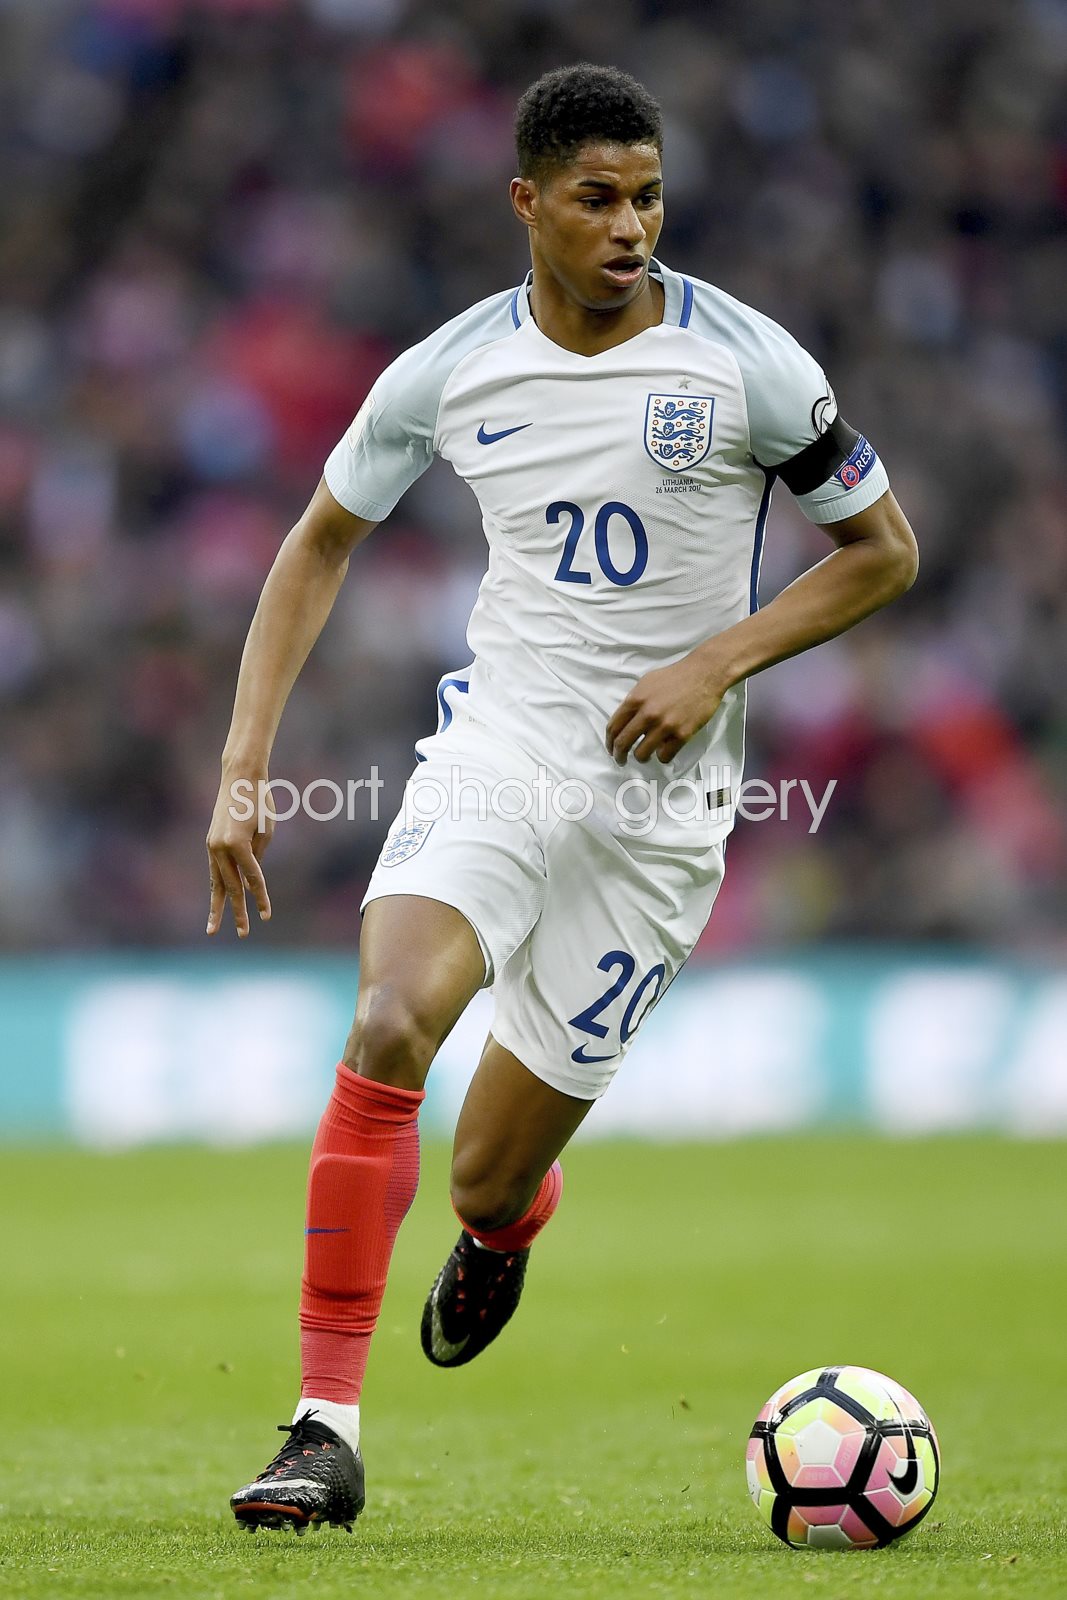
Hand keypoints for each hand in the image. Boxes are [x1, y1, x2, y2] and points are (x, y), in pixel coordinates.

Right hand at [206, 770, 273, 936]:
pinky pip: (214, 871)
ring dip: (217, 907)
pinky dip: (216, 887)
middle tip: (244, 934)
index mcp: (238, 844)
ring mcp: (212, 846)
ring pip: (216, 883)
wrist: (239, 779)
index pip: (253, 878)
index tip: (267, 916)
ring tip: (213, 930)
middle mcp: (221, 848)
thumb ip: (257, 858)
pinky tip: (217, 902)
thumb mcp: (267, 831)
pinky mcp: (210, 844)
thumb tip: (249, 880)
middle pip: (231, 887)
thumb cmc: (260, 802)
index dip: (261, 898)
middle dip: (238, 911)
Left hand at [605, 652, 727, 764]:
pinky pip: (665, 756)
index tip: (611, 749)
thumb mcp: (646, 683)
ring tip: (645, 756)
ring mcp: (665, 725)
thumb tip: (625, 720)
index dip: (609, 742)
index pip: (613, 727)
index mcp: (635, 700)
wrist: (704, 674)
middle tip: (621, 760)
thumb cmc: (675, 676)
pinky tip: (664, 751)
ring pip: (642, 754)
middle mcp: (647, 714)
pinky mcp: (682, 734)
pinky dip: (663, 756)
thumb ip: (634, 701)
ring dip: (641, 758)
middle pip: (623, 743)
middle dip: (619, 755)